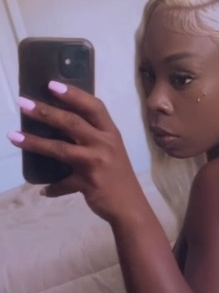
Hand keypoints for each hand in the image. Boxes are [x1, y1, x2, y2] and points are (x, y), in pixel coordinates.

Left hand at [10, 82, 143, 221]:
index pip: (93, 107)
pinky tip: (42, 190)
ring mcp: (96, 163)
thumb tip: (61, 125)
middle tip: (23, 103)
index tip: (52, 84)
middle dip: (45, 112)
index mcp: (111, 133)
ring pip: (60, 149)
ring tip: (14, 136)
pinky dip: (52, 187)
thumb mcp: (111, 151)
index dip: (73, 94)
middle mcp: (104, 144)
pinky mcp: (87, 183)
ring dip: (35, 142)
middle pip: (72, 123)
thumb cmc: (119, 176)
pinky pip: (63, 184)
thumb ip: (92, 137)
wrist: (130, 207)